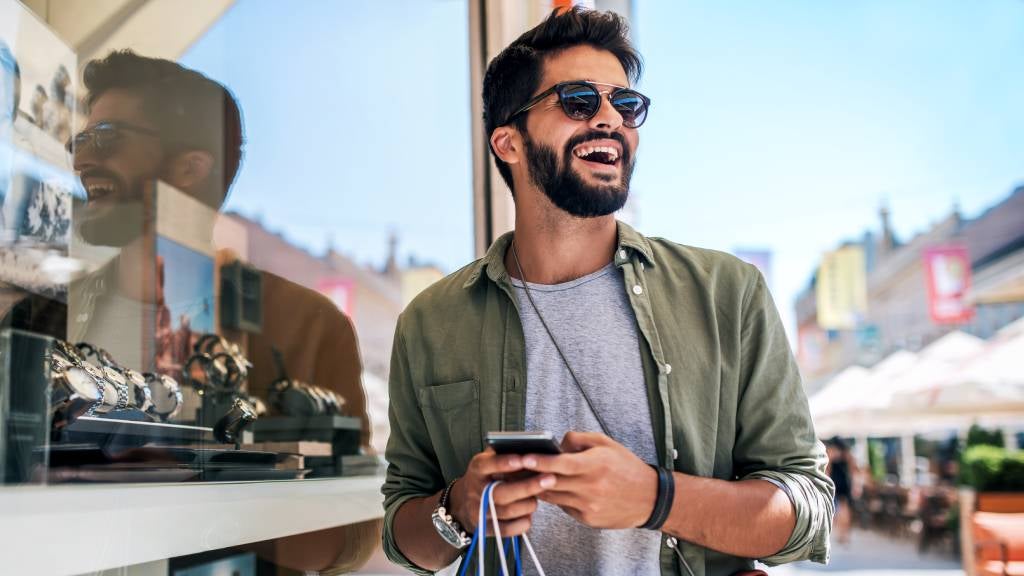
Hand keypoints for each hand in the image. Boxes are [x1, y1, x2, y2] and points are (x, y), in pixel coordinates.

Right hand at [450, 447, 556, 536]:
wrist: (463, 502)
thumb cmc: (486, 475)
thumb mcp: (489, 459)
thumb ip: (505, 453)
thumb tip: (533, 447)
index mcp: (476, 469)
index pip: (487, 465)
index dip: (504, 463)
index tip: (523, 459)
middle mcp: (475, 491)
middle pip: (501, 492)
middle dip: (527, 486)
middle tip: (550, 479)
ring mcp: (479, 512)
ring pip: (507, 511)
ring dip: (528, 504)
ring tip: (540, 496)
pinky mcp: (485, 529)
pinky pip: (507, 530)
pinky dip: (522, 523)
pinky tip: (530, 514)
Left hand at [524, 431, 657, 528]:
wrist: (649, 498)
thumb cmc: (626, 467)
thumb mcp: (606, 444)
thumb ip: (578, 439)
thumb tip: (556, 445)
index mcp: (595, 465)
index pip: (561, 464)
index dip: (540, 461)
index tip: (524, 458)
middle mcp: (591, 487)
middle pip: (551, 482)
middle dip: (531, 475)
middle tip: (515, 468)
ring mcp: (588, 506)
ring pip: (553, 497)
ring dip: (539, 487)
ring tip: (527, 478)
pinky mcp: (587, 519)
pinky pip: (564, 507)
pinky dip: (557, 497)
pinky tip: (553, 489)